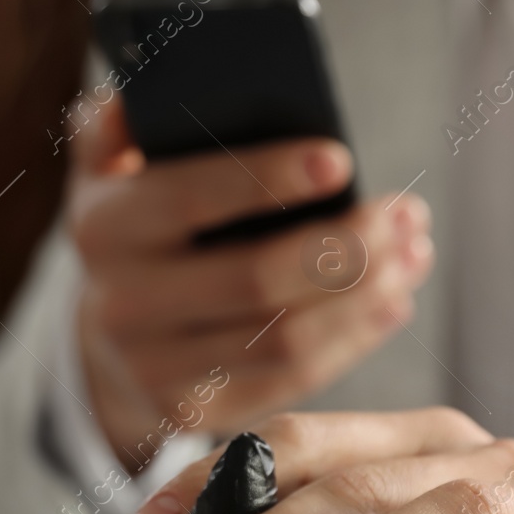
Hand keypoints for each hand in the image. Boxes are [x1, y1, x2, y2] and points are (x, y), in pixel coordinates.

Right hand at [67, 98, 434, 464]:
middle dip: (345, 247)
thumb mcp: (110, 169)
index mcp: (101, 227)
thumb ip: (117, 124)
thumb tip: (137, 98)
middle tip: (403, 214)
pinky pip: (290, 380)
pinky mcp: (192, 414)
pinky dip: (353, 340)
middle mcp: (119, 305)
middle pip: (254, 280)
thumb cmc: (138, 228)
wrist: (107, 340)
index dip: (268, 179)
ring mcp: (155, 369)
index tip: (341, 160)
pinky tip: (394, 302)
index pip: (189, 198)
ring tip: (412, 254)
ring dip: (362, 297)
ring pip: (283, 339)